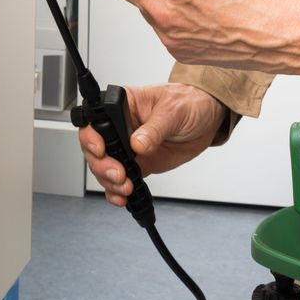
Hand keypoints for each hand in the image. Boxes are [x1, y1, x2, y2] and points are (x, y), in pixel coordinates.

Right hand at [74, 83, 225, 206]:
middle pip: (94, 149)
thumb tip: (137, 144)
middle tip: (118, 174)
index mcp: (123, 106)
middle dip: (101, 165)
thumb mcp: (173, 110)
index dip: (91, 137)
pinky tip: (122, 197)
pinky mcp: (139, 164)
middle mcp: (121, 127)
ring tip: (125, 186)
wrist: (208, 118)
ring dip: (109, 182)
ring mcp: (128, 148)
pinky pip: (121, 181)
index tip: (101, 150)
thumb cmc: (189, 103)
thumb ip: (154, 129)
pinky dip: (117, 192)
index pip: (95, 120)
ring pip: (104, 169)